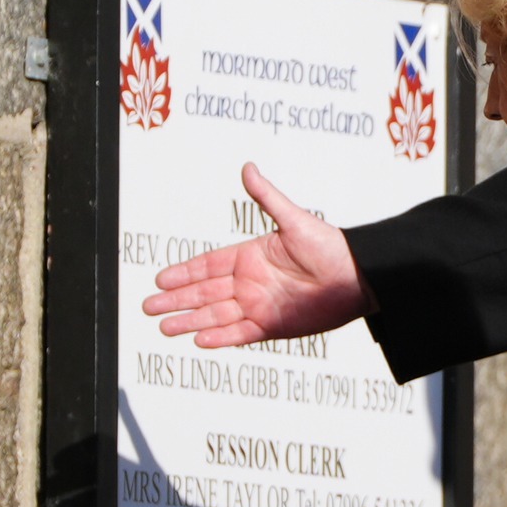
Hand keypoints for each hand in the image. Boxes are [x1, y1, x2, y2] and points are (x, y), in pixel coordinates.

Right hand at [142, 164, 374, 346]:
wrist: (357, 277)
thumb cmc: (329, 246)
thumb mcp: (293, 219)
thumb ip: (267, 197)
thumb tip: (247, 167)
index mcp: (251, 256)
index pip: (208, 265)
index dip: (183, 272)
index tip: (159, 279)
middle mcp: (250, 283)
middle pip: (204, 293)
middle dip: (176, 300)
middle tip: (148, 307)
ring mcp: (259, 305)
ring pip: (216, 315)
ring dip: (190, 321)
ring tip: (164, 326)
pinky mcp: (272, 326)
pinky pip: (239, 333)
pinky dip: (220, 338)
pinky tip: (198, 340)